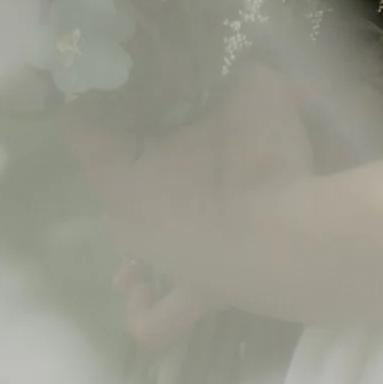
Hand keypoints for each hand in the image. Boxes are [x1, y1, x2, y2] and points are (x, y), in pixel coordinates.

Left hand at [64, 62, 318, 345]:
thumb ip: (239, 77)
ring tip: (159, 184)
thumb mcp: (254, 88)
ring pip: (126, 240)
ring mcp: (160, 265)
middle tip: (164, 110)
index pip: (80, 126)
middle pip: (106, 176)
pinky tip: (143, 288)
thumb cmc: (260, 164)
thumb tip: (241, 75)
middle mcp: (125, 224)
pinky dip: (148, 299)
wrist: (302, 243)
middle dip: (127, 142)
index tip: (108, 70)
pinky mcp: (199, 298)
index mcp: (119, 174)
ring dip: (137, 212)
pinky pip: (159, 312)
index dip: (90, 93)